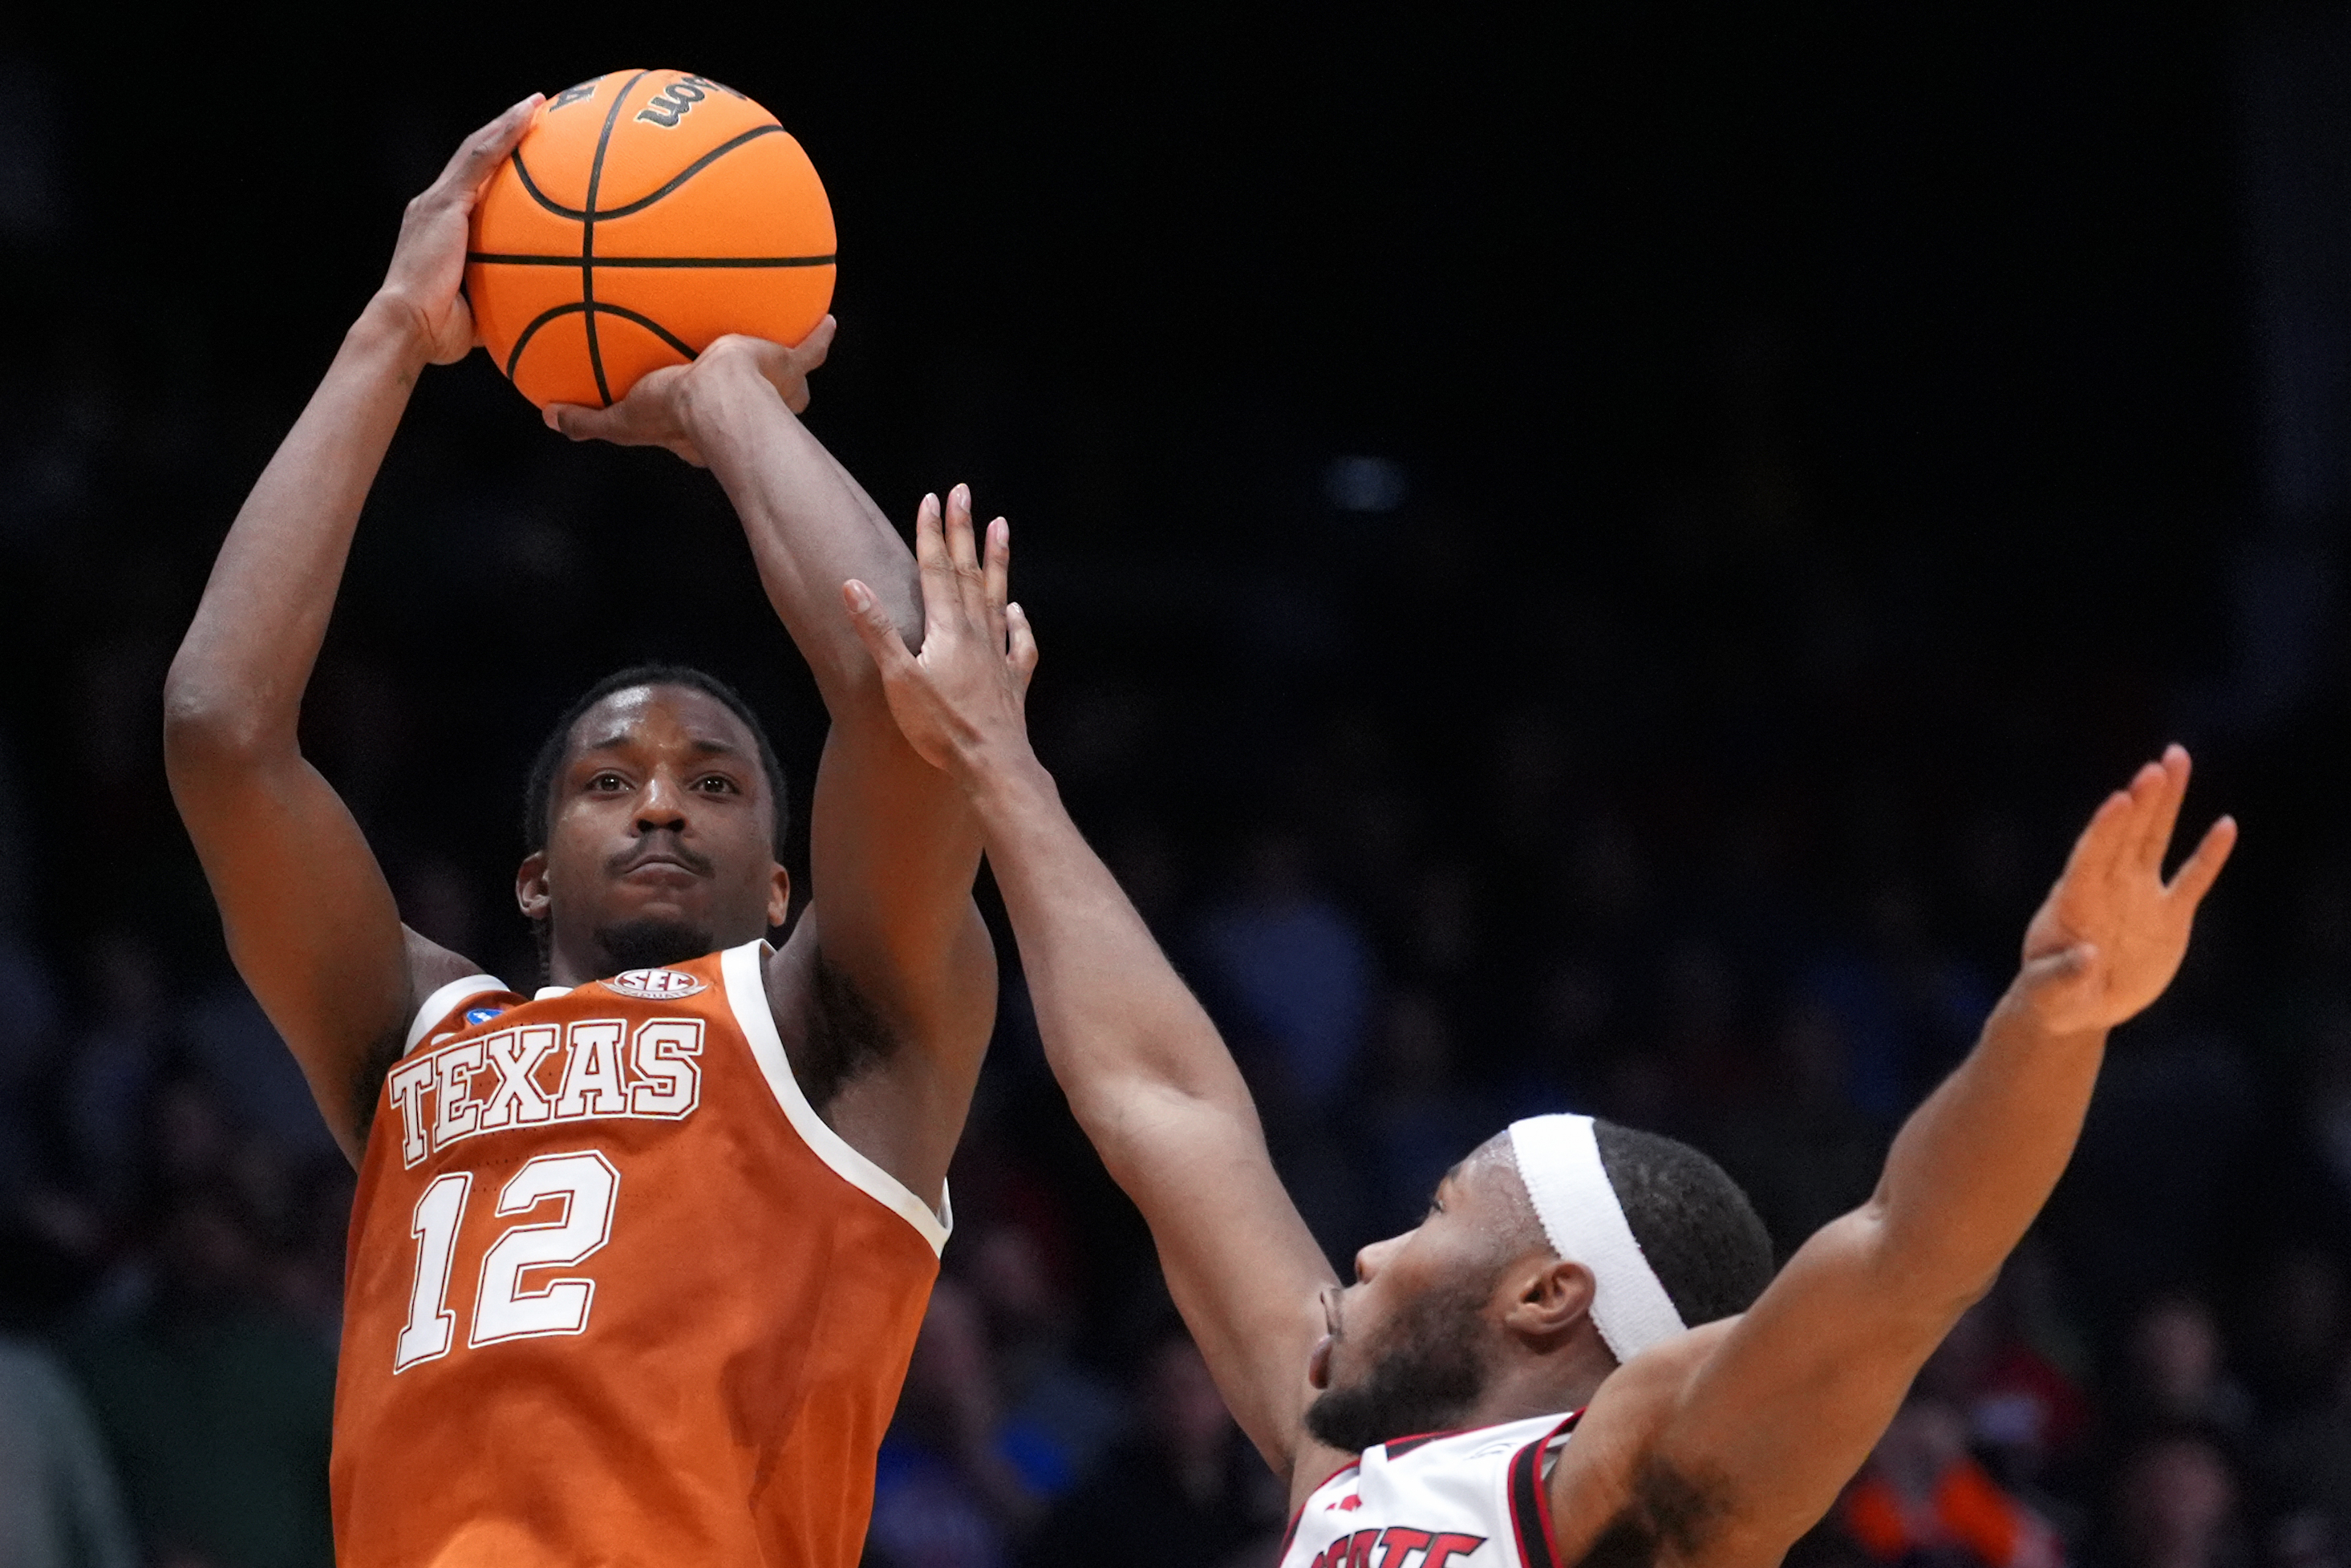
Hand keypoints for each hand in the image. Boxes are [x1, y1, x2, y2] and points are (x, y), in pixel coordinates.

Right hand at [377, 95, 540, 364]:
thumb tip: (538, 311)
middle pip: (473, 159)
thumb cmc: (439, 332)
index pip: (471, 187)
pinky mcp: (444, 203)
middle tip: (537, 115)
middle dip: (502, 134)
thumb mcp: (480, 311)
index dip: (495, 165)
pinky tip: (532, 115)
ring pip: (477, 150)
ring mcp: (437, 202)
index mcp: (440, 228)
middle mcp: (434, 207)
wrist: (407, 327)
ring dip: (508, 123)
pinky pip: (481, 159)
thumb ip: (503, 300)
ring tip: (538, 103)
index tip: (524, 153)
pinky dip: (507, 134)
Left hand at [543, 320, 836, 463]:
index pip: (697, 414)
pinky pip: (809, 350)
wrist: (723, 401)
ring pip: (783, 379)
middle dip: (745, 386)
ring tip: (788, 335)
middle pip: (746, 397)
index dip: (691, 406)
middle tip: (736, 362)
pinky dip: (818, 336)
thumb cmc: (675, 412)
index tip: (686, 392)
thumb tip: (549, 419)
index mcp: (702, 423)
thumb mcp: (621, 419)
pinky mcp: (792, 369)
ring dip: (785, 363)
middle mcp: (745, 411)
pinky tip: (827, 319)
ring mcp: (773, 393)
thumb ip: (588, 421)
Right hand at [840, 484, 1037, 780]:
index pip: (936, 570)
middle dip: (963, 531)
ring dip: (997, 561)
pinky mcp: (1012, 682)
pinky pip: (1018, 643)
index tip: (931, 498)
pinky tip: (1017, 611)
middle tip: (965, 492)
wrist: (993, 766)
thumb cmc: (941, 728)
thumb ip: (877, 630)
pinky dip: (1018, 623)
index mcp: (948, 629)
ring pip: (998, 597)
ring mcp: (999, 656)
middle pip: (969, 572)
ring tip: (1001, 527)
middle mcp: (977, 634)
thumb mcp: (898, 679)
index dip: (931, 533)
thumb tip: (852, 584)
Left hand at [2016, 745, 2235, 1033]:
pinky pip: (2192, 879)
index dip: (2104, 831)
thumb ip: (2064, 975)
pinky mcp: (2169, 914)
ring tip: (2174, 760)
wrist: (2076, 1006)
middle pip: (2126, 836)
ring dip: (2166, 803)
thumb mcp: (2049, 992)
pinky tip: (2225, 826)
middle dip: (2142, 802)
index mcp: (2073, 901)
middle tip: (2158, 765)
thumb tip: (2088, 957)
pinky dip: (2209, 855)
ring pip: (2155, 840)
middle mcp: (2107, 887)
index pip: (2088, 858)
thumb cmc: (2051, 996)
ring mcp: (2139, 896)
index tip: (2119, 800)